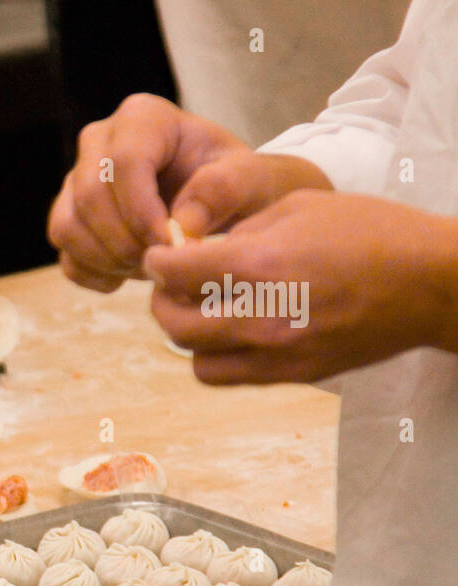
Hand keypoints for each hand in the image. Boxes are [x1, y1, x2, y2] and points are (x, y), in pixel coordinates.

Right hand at [47, 93, 331, 291]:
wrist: (221, 202)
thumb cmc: (236, 184)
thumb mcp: (250, 179)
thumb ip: (226, 190)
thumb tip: (181, 225)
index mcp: (143, 118)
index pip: (123, 162)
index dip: (141, 212)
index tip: (172, 246)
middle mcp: (99, 142)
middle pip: (88, 196)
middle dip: (124, 242)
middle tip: (162, 264)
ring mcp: (76, 180)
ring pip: (67, 227)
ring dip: (107, 261)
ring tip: (149, 269)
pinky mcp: (68, 217)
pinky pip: (65, 254)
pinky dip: (94, 275)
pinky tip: (129, 277)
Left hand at [142, 190, 457, 383]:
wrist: (429, 284)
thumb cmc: (371, 233)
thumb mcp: (298, 208)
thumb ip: (240, 232)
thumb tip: (197, 249)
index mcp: (262, 266)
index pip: (177, 272)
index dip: (157, 261)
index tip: (157, 256)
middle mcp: (262, 317)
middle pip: (174, 322)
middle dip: (162, 300)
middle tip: (169, 285)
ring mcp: (277, 353)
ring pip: (195, 360)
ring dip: (188, 335)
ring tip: (201, 311)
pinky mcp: (293, 374)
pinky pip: (229, 376)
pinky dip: (218, 357)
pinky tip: (231, 332)